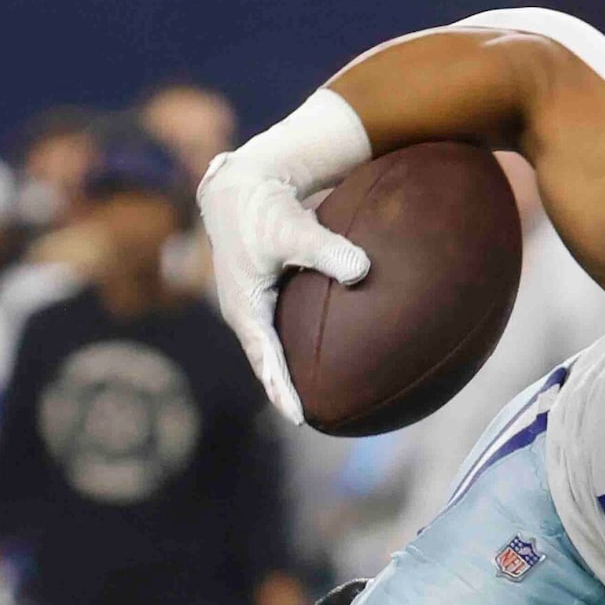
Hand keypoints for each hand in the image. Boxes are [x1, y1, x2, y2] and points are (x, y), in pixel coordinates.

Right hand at [199, 147, 368, 424]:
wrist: (241, 184)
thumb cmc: (262, 207)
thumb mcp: (293, 227)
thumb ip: (327, 249)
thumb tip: (362, 271)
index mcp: (245, 307)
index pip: (264, 359)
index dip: (281, 390)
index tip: (299, 418)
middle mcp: (246, 312)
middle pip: (267, 362)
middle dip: (285, 391)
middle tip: (313, 421)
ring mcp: (255, 305)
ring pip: (274, 348)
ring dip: (291, 372)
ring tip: (319, 400)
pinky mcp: (267, 294)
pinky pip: (284, 330)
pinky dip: (301, 346)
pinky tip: (329, 356)